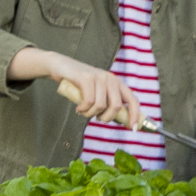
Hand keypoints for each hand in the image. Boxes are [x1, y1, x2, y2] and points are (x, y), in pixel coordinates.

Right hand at [15, 49, 146, 129]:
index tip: (133, 128)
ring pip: (100, 106)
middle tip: (97, 119)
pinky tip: (79, 108)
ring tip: (83, 112)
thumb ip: (107, 101)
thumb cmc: (79, 83)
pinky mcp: (86, 78)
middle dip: (107, 118)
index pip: (132, 100)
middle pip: (116, 106)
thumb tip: (118, 120)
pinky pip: (89, 101)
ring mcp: (98, 77)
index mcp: (117, 83)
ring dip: (90, 114)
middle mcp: (110, 79)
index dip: (135, 115)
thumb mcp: (97, 91)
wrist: (61, 66)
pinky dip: (83, 109)